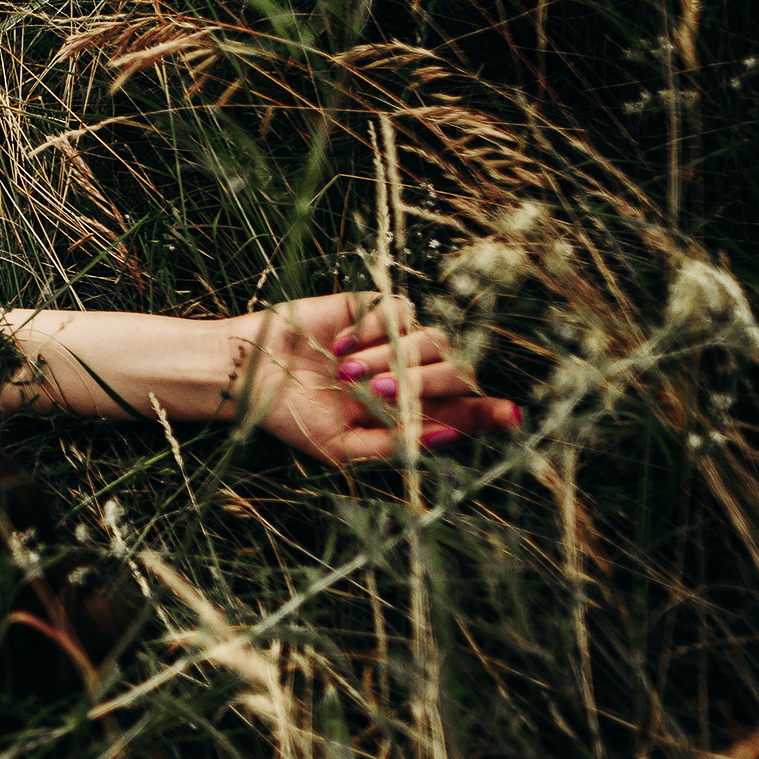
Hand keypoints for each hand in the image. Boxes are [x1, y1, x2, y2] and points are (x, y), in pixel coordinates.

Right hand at [223, 293, 522, 465]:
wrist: (247, 374)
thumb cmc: (291, 417)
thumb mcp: (341, 448)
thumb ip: (395, 445)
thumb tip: (450, 437)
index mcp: (408, 414)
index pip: (464, 411)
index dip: (490, 413)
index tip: (511, 415)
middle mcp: (410, 376)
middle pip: (457, 371)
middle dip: (426, 383)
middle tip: (377, 391)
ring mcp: (394, 341)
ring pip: (433, 340)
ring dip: (393, 359)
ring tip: (347, 373)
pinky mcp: (373, 310)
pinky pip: (399, 312)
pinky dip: (375, 329)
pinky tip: (341, 346)